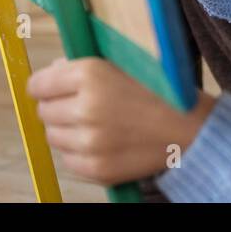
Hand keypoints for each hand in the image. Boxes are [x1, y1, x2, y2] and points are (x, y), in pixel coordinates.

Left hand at [27, 56, 216, 185]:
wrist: (192, 129)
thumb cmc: (162, 90)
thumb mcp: (126, 63)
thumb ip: (86, 65)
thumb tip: (53, 72)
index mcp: (91, 74)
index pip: (38, 84)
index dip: (45, 85)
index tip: (52, 88)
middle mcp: (86, 107)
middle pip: (43, 111)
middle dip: (57, 107)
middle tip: (81, 106)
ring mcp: (90, 142)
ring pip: (53, 137)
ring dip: (67, 130)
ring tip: (94, 125)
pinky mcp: (97, 168)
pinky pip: (68, 160)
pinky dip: (79, 153)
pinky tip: (102, 143)